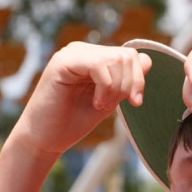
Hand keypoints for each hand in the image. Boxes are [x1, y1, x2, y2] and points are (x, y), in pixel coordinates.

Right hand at [12, 43, 152, 158]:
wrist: (44, 140)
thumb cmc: (71, 124)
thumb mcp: (108, 101)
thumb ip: (125, 82)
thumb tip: (148, 60)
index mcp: (93, 58)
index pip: (130, 55)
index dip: (139, 78)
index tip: (135, 102)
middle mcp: (82, 51)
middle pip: (126, 55)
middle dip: (129, 84)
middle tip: (111, 106)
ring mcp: (71, 54)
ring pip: (115, 59)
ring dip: (115, 88)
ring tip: (100, 106)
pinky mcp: (62, 62)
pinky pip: (98, 65)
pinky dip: (105, 87)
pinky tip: (96, 103)